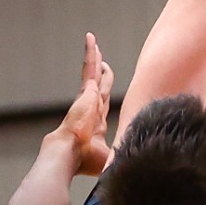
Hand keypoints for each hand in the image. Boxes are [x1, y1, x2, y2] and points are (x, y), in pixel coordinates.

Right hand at [46, 35, 114, 176]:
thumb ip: (121, 156)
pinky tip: (91, 39)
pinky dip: (90, 52)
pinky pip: (89, 66)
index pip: (101, 105)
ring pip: (93, 73)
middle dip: (99, 73)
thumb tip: (135, 165)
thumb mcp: (111, 157)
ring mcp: (87, 98)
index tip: (102, 90)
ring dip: (94, 59)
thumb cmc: (86, 161)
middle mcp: (90, 108)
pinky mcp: (87, 90)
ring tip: (94, 44)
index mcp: (95, 124)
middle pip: (97, 85)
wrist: (69, 153)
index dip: (102, 96)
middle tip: (99, 61)